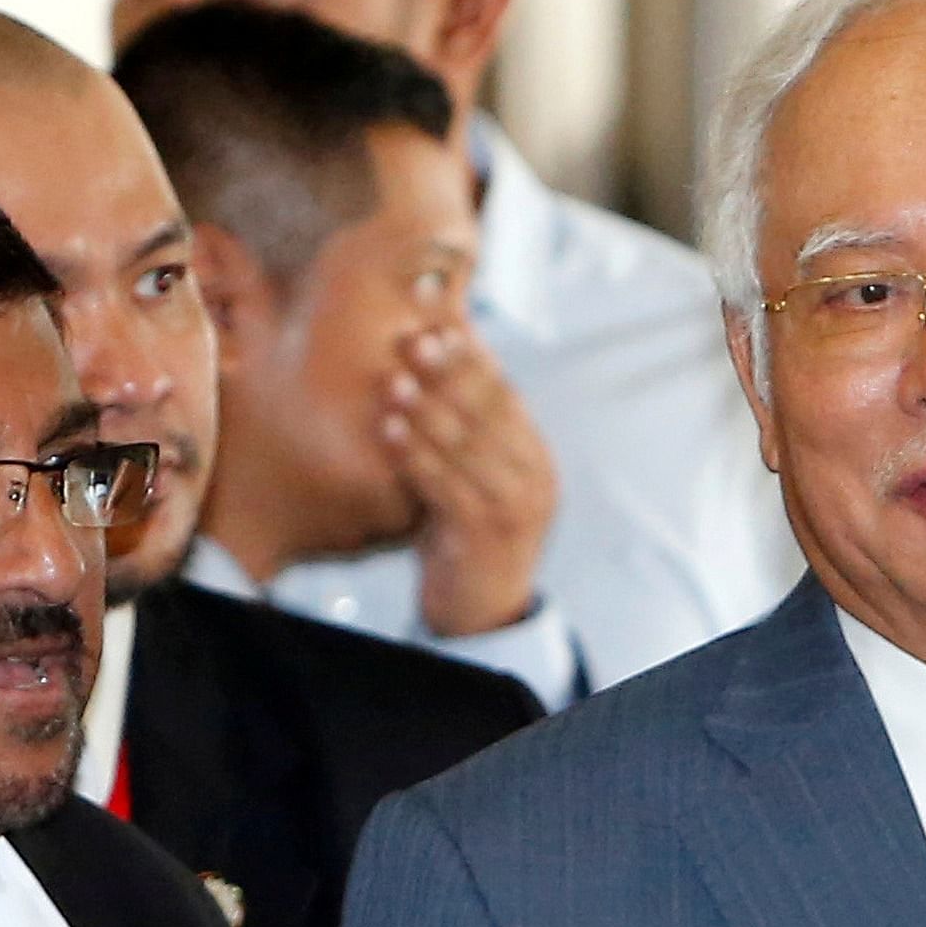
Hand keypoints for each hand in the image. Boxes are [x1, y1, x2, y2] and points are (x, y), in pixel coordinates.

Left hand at [382, 322, 557, 637]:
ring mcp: (515, 506)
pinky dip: (417, 455)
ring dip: (429, 409)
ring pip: (470, 446)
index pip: (504, 389)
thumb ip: (461, 425)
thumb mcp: (472, 473)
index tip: (437, 314)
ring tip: (396, 379)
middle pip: (492, 410)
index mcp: (533, 453)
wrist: (481, 612)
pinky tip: (390, 431)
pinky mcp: (486, 536)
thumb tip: (435, 352)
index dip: (470, 350)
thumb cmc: (466, 532)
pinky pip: (448, 487)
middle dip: (451, 370)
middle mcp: (535, 475)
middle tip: (414, 336)